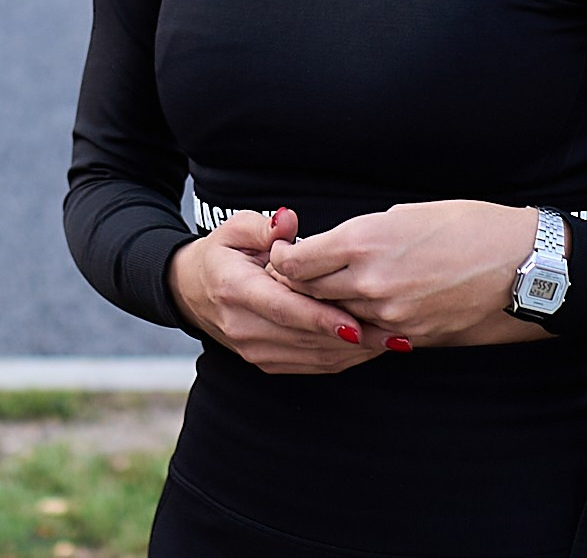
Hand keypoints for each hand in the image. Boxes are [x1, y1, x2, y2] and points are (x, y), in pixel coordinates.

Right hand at [167, 207, 381, 374]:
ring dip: (353, 352)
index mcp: (235, 289)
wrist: (193, 292)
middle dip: (351, 338)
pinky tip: (370, 346)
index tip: (356, 323)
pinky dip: (342, 358)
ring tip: (391, 339)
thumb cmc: (222, 254)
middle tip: (393, 331)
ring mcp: (253, 349)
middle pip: (303, 336)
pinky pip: (310, 365)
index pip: (283, 307)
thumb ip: (263, 226)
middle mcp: (242, 325)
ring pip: (312, 356)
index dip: (320, 318)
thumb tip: (287, 222)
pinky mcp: (265, 362)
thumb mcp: (234, 229)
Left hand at [264, 200, 548, 348]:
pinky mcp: (409, 335)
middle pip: (308, 291)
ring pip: (336, 314)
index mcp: (362, 241)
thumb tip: (332, 249)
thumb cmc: (464, 226)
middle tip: (295, 275)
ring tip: (331, 290)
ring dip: (329, 304)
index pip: (296, 262)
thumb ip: (360, 236)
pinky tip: (364, 309)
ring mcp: (388, 313)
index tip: (283, 253)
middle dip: (298, 283)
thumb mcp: (402, 214)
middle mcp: (369, 281)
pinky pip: (368, 331)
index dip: (283, 259)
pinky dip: (360, 321)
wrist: (515, 263)